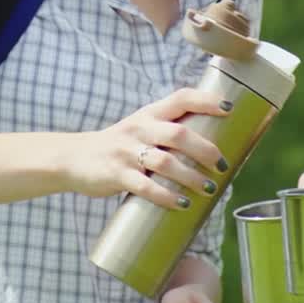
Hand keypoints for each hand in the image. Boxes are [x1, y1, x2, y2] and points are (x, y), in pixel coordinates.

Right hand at [68, 89, 229, 211]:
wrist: (73, 158)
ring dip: (191, 177)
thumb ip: (167, 133)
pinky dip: (167, 196)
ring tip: (208, 189)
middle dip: (205, 150)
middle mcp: (139, 128)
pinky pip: (146, 186)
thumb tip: (212, 148)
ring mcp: (126, 151)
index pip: (181, 98)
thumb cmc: (118, 145)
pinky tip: (181, 204)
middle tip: (222, 165)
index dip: (206, 101)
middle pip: (178, 134)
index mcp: (149, 114)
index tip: (229, 109)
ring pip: (166, 162)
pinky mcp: (116, 174)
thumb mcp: (140, 128)